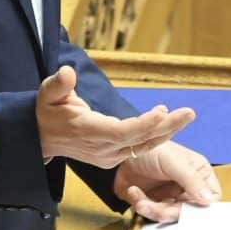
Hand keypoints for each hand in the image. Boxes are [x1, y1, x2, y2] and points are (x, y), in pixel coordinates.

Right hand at [36, 66, 194, 168]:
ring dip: (167, 131)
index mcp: (89, 132)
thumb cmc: (47, 112)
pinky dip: (156, 136)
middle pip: (140, 140)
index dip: (143, 124)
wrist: (41, 138)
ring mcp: (109, 155)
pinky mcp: (113, 157)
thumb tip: (66, 73)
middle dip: (166, 126)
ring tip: (186, 115)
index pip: (121, 131)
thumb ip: (58, 85)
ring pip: (144, 145)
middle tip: (189, 113)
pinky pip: (140, 148)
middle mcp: (102, 148)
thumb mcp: (47, 94)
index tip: (162, 112)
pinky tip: (170, 122)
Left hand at [114, 141, 222, 223]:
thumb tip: (209, 200)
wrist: (122, 149)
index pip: (211, 197)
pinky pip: (151, 215)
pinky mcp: (153, 202)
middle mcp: (186, 186)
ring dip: (152, 209)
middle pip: (188, 211)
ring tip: (140, 199)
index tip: (187, 210)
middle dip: (170, 211)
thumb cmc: (151, 148)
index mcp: (199, 173)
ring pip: (168, 216)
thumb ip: (192, 180)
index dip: (201, 207)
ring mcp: (169, 196)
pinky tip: (133, 191)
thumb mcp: (173, 162)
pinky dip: (140, 205)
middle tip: (158, 209)